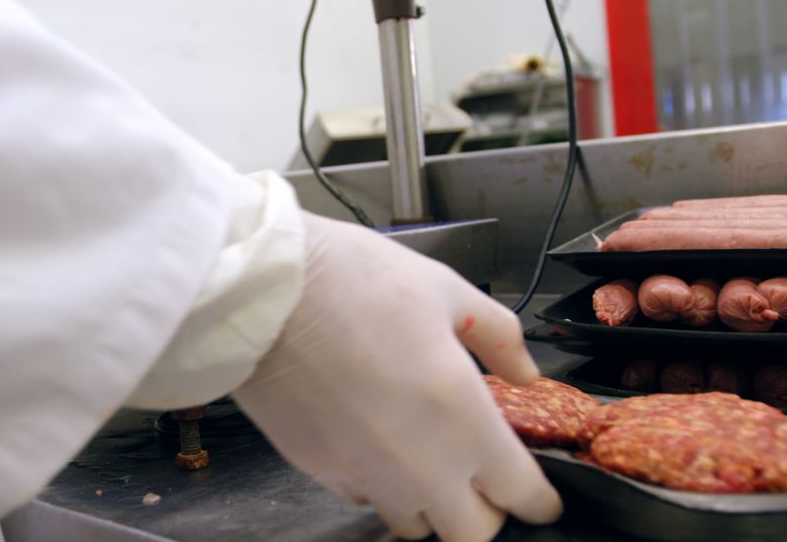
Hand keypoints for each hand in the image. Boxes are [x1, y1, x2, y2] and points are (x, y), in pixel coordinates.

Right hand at [232, 213, 561, 540]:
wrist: (258, 293)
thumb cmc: (349, 281)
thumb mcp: (442, 289)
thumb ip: (498, 337)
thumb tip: (524, 372)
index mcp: (463, 416)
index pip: (521, 494)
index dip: (538, 499)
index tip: (538, 494)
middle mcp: (420, 463)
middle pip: (472, 534)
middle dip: (485, 512)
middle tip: (481, 477)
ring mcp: (366, 474)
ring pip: (415, 526)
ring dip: (430, 503)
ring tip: (423, 459)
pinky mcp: (320, 471)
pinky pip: (364, 499)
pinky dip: (379, 484)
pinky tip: (373, 441)